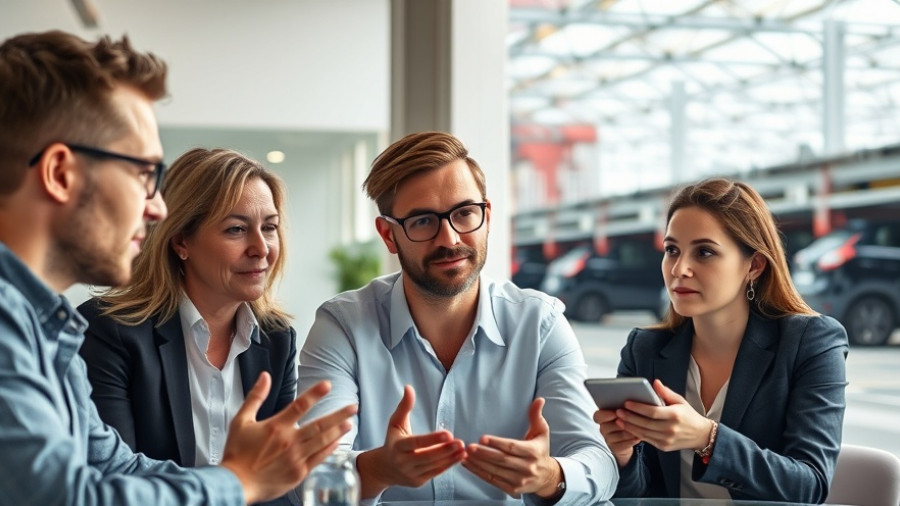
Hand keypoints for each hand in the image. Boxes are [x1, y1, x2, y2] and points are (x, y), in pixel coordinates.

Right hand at [220, 372, 355, 503]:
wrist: (235, 483)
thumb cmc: (236, 453)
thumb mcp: (241, 421)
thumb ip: (255, 397)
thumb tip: (265, 376)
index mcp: (276, 426)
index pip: (300, 405)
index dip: (315, 393)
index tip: (328, 385)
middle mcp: (289, 441)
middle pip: (319, 424)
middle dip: (338, 414)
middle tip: (353, 407)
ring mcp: (295, 458)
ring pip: (322, 441)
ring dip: (338, 431)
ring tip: (350, 422)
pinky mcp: (298, 473)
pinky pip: (318, 459)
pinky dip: (329, 450)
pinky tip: (338, 443)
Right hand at [356, 385, 464, 497]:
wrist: (384, 468)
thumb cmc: (392, 441)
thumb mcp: (395, 423)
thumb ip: (404, 406)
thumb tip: (409, 387)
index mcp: (397, 447)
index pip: (416, 443)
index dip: (432, 439)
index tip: (448, 433)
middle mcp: (403, 463)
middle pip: (427, 457)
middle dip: (445, 450)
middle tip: (460, 441)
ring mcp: (411, 474)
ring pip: (434, 466)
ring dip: (450, 458)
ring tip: (463, 448)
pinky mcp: (418, 482)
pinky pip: (436, 473)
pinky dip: (448, 465)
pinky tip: (459, 457)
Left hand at [462, 398, 561, 498]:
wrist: (547, 477)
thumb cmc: (540, 450)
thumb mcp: (541, 432)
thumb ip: (536, 415)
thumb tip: (539, 399)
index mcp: (533, 452)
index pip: (512, 447)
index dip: (497, 443)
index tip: (482, 438)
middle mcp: (527, 467)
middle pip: (502, 460)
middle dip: (484, 453)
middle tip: (469, 447)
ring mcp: (519, 480)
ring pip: (495, 471)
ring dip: (478, 464)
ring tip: (465, 455)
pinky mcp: (512, 489)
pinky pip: (492, 481)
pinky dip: (479, 473)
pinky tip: (468, 465)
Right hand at [594, 408, 638, 467]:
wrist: (630, 436)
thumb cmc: (628, 419)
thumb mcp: (625, 411)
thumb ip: (624, 408)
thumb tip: (630, 404)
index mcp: (603, 417)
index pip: (597, 416)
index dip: (605, 415)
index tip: (615, 413)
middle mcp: (603, 428)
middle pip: (606, 427)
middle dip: (620, 425)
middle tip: (630, 422)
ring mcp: (608, 439)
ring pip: (616, 436)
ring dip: (627, 433)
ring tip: (638, 430)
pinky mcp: (614, 448)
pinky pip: (621, 446)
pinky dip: (630, 441)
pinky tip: (638, 438)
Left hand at [613, 379, 710, 451]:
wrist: (700, 435)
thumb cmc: (688, 415)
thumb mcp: (680, 401)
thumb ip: (666, 392)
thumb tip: (654, 383)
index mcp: (675, 415)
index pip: (653, 412)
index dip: (638, 408)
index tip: (627, 403)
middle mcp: (671, 429)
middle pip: (645, 423)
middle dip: (630, 417)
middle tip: (618, 411)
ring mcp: (667, 439)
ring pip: (644, 433)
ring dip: (629, 426)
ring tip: (619, 420)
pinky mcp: (664, 446)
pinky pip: (647, 440)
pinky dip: (636, 434)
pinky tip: (628, 427)